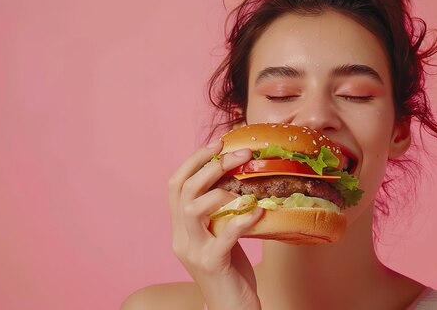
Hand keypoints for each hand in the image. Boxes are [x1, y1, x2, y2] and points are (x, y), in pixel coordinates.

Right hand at [169, 140, 263, 309]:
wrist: (230, 308)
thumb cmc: (230, 270)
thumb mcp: (220, 235)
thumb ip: (220, 212)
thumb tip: (239, 177)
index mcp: (180, 227)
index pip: (175, 184)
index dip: (194, 160)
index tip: (218, 142)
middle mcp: (180, 237)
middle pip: (184, 190)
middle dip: (212, 166)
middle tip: (241, 155)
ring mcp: (193, 251)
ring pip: (193, 208)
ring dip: (222, 191)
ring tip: (248, 187)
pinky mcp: (212, 264)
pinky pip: (225, 234)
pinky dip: (243, 218)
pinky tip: (260, 210)